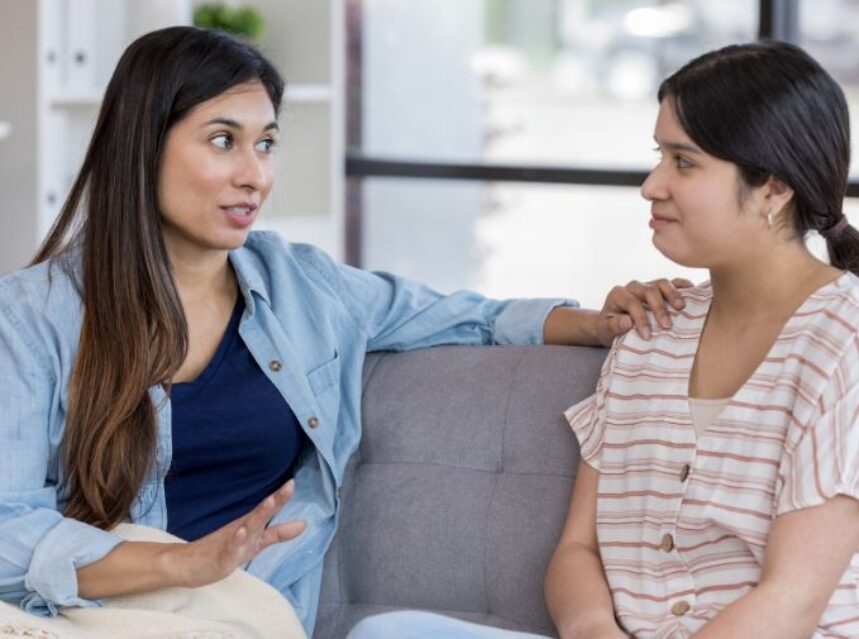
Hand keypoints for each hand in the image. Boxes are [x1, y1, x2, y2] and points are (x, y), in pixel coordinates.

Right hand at [165, 479, 305, 588]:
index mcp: (250, 526)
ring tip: (270, 502)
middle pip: (261, 514)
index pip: (268, 509)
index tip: (293, 482)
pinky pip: (230, 549)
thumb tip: (305, 524)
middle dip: (276, 501)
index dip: (281, 498)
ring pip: (247, 528)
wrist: (186, 564)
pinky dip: (236, 541)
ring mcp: (231, 543)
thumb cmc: (223, 550)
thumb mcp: (255, 543)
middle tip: (290, 485)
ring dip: (258, 515)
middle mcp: (242, 530)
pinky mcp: (221, 559)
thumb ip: (278, 534)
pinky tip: (242, 531)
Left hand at [595, 278, 692, 344]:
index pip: (632, 303)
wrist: (611, 323)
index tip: (648, 336)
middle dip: (659, 308)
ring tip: (681, 308)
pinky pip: (672, 282)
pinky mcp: (658, 288)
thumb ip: (614, 326)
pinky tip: (692, 291)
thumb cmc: (609, 328)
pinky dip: (683, 285)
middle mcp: (633, 286)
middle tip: (667, 326)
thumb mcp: (605, 330)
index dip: (641, 319)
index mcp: (618, 294)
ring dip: (673, 295)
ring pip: (662, 283)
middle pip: (649, 290)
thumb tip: (628, 321)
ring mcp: (647, 285)